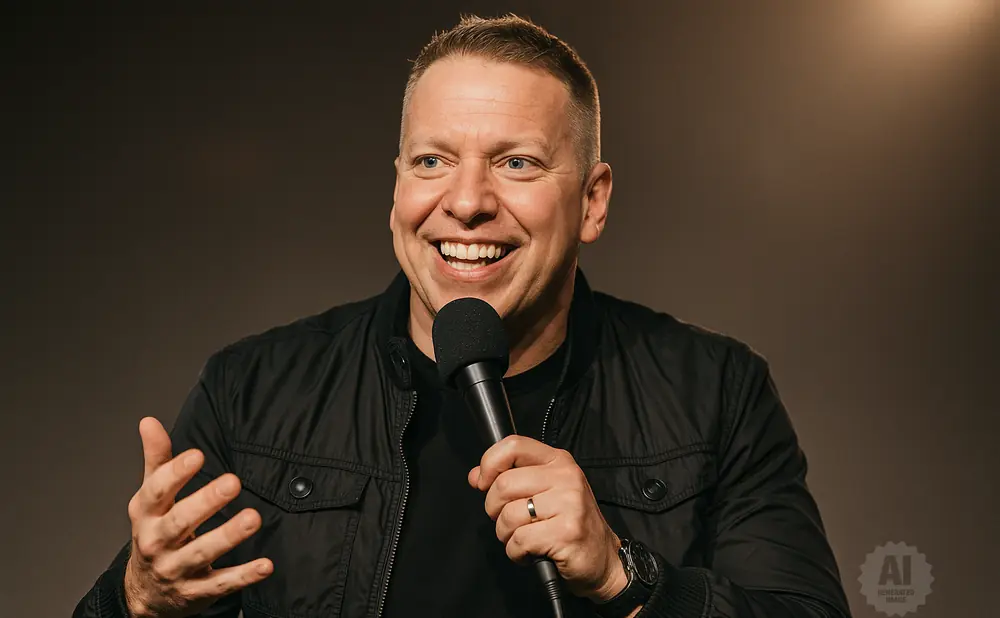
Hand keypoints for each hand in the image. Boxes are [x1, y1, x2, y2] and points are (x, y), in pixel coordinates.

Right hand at [123, 417, 272, 617]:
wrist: (144, 593)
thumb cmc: (154, 531)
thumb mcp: (150, 496)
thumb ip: (156, 459)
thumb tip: (149, 421)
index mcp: (146, 514)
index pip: (156, 492)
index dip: (175, 474)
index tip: (197, 455)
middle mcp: (157, 542)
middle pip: (180, 522)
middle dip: (206, 502)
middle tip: (233, 481)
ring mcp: (176, 569)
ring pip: (202, 552)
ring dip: (228, 536)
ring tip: (253, 517)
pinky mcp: (197, 592)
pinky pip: (221, 584)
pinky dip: (243, 576)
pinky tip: (265, 565)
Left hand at [468, 435, 627, 601]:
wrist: (603, 559)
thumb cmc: (569, 524)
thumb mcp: (544, 492)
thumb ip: (511, 478)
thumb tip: (475, 476)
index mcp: (558, 461)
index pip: (512, 445)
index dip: (489, 463)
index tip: (484, 483)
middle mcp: (566, 477)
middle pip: (503, 485)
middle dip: (494, 510)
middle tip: (510, 522)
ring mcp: (569, 504)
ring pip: (508, 516)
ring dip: (506, 535)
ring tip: (524, 538)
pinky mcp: (567, 532)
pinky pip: (519, 541)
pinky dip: (517, 553)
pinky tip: (532, 552)